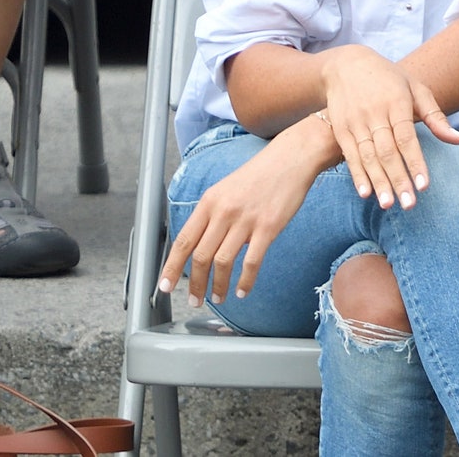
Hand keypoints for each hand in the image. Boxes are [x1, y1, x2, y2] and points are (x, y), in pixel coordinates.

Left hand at [158, 120, 325, 305]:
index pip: (183, 240)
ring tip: (218, 298)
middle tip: (194, 300)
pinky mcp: (268, 227)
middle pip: (200, 256)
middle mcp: (223, 211)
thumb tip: (201, 244)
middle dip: (195, 284)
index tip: (166, 285)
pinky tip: (242, 291)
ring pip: (223, 262)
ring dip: (218, 286)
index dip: (172, 267)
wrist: (292, 158)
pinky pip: (252, 261)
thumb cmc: (261, 174)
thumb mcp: (226, 189)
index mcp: (209, 201)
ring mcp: (246, 220)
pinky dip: (245, 281)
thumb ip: (213, 215)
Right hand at [318, 44, 458, 208]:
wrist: (345, 65)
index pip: (407, 139)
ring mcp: (355, 123)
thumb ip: (436, 116)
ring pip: (368, 157)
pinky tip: (365, 193)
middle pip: (387, 152)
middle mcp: (374, 114)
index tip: (424, 186)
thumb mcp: (416, 89)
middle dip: (398, 180)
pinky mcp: (341, 129)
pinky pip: (350, 156)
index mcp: (396, 103)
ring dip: (378, 182)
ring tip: (388, 205)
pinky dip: (357, 175)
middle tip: (409, 205)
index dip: (415, 163)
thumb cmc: (389, 79)